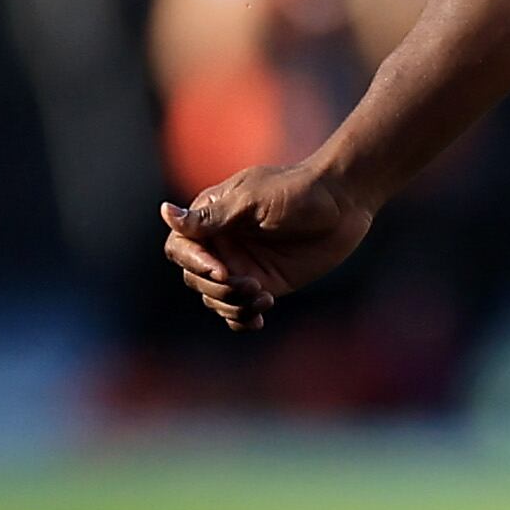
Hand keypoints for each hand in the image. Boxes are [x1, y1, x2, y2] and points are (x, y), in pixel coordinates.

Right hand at [160, 161, 375, 331]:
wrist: (344, 202)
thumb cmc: (298, 190)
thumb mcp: (253, 199)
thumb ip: (213, 215)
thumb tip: (165, 212)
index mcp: (211, 219)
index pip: (180, 248)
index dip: (194, 264)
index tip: (222, 270)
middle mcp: (222, 244)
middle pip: (195, 278)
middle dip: (218, 288)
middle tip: (251, 285)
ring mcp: (242, 265)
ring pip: (217, 298)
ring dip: (233, 305)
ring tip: (262, 297)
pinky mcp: (265, 283)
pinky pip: (240, 309)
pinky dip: (242, 319)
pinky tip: (258, 319)